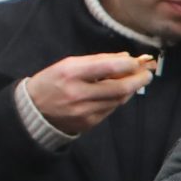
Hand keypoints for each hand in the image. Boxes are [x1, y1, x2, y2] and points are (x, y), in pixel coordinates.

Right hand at [25, 51, 155, 135]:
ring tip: (135, 80)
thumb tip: (126, 58)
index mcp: (71, 74)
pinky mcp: (88, 123)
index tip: (137, 62)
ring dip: (130, 89)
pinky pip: (111, 109)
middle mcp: (78, 93)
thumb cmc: (53, 81)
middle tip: (147, 74)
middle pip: (119, 87)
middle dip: (138, 80)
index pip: (108, 68)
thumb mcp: (69, 64)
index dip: (128, 65)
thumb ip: (98, 61)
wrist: (34, 110)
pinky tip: (120, 92)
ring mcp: (84, 111)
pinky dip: (119, 99)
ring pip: (118, 99)